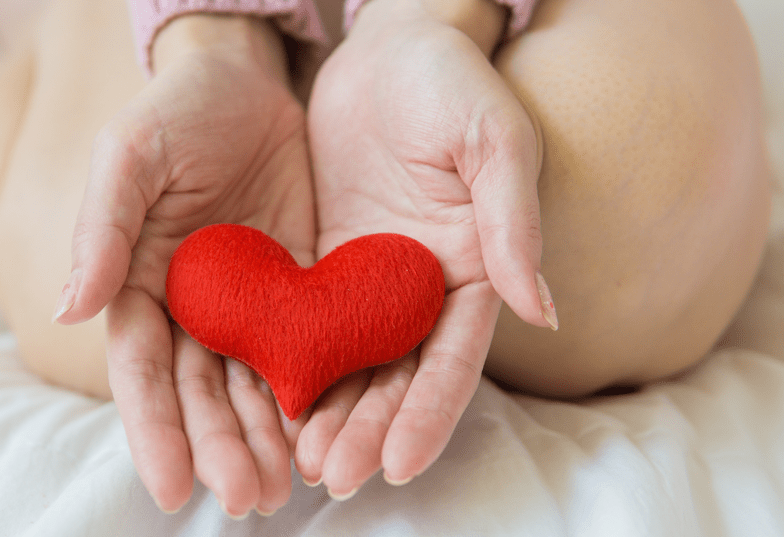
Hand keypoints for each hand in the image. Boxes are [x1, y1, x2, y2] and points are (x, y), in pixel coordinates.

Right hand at [53, 15, 314, 516]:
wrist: (248, 83)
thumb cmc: (177, 112)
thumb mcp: (130, 156)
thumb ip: (103, 229)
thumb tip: (70, 307)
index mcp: (140, 285)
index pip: (142, 372)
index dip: (155, 431)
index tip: (174, 489)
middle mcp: (191, 308)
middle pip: (200, 393)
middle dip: (220, 447)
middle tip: (248, 497)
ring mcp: (246, 305)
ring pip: (251, 386)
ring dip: (265, 438)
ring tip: (285, 487)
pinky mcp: (297, 291)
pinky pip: (303, 350)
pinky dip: (309, 394)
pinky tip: (323, 431)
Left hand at [296, 0, 555, 495]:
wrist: (390, 50)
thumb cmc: (453, 84)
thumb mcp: (494, 142)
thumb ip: (513, 224)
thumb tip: (544, 311)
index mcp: (472, 271)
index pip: (453, 359)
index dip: (428, 413)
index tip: (400, 463)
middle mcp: (422, 288)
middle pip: (397, 376)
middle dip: (368, 429)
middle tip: (334, 476)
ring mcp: (372, 281)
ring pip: (351, 362)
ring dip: (329, 413)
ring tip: (301, 462)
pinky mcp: (326, 264)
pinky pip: (308, 323)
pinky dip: (294, 365)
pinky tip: (270, 403)